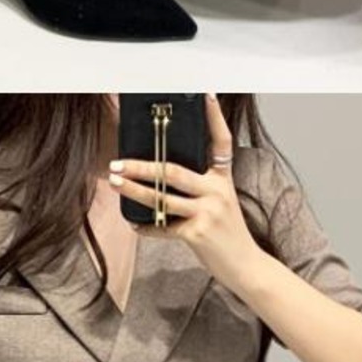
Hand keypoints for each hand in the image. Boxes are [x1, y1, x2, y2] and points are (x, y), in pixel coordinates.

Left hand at [113, 90, 266, 313]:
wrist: (246, 266)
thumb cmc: (229, 234)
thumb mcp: (222, 203)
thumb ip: (202, 187)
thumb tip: (164, 175)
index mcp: (223, 179)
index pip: (221, 141)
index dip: (214, 117)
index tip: (204, 94)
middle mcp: (216, 191)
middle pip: (173, 171)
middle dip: (141, 166)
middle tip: (118, 162)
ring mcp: (207, 212)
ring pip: (162, 197)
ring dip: (134, 190)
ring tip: (115, 182)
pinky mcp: (197, 234)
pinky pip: (164, 227)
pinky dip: (147, 227)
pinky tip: (134, 224)